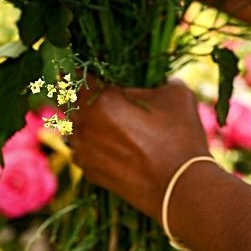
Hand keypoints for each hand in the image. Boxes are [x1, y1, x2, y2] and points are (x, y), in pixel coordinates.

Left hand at [70, 78, 208, 218]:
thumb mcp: (176, 94)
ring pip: (74, 127)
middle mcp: (85, 126)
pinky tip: (107, 140)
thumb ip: (161, 81)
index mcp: (101, 100)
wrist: (180, 188)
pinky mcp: (90, 173)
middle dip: (78, 93)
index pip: (78, 76)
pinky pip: (82, 150)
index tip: (82, 63)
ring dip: (83, 119)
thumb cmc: (179, 136)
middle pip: (70, 101)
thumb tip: (161, 81)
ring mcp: (84, 152)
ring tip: (103, 114)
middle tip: (93, 87)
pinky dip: (90, 142)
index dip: (79, 67)